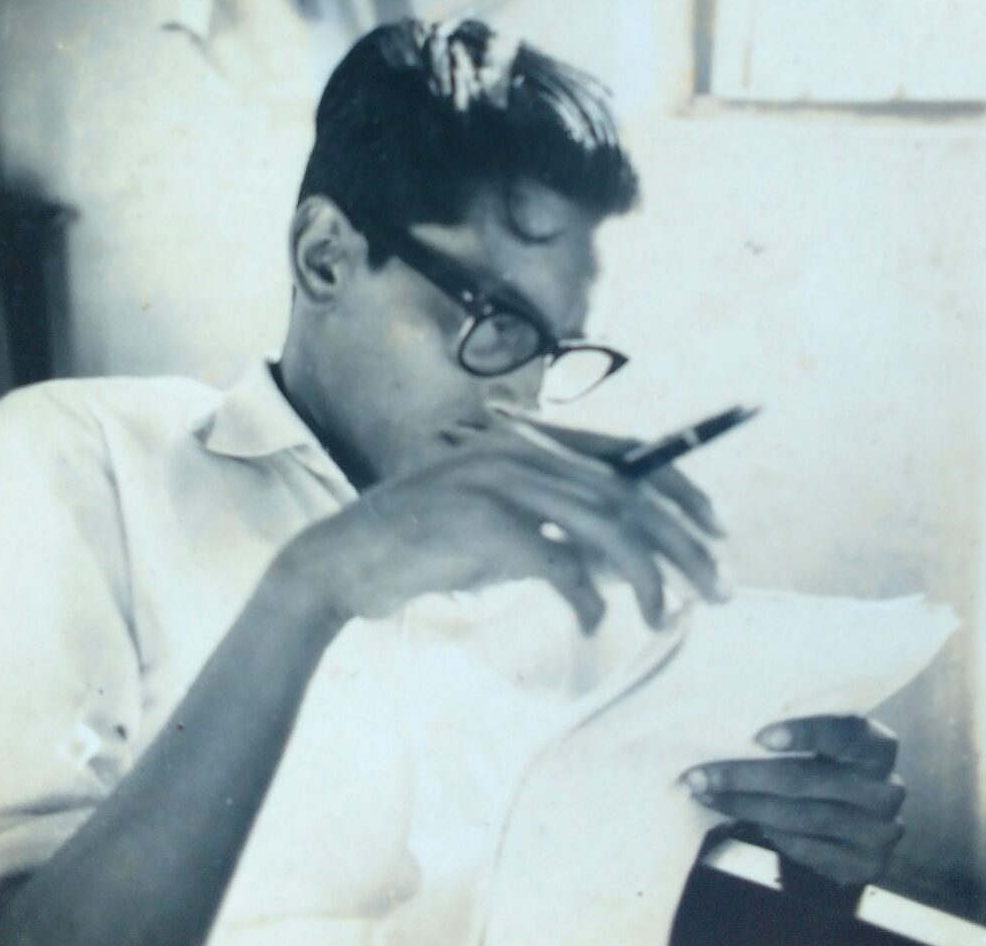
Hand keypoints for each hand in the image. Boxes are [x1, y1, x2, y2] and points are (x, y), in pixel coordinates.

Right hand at [282, 416, 725, 630]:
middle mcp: (521, 451)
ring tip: (661, 618)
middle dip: (683, 544)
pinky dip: (584, 599)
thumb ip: (559, 526)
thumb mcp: (504, 526)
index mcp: (530, 441)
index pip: (629, 454)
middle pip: (630, 493)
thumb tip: (631, 557)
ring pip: (605, 525)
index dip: (683, 490)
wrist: (346, 558)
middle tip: (717, 589)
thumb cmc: (429, 543)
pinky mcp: (480, 523)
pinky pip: (557, 562)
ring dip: (645, 578)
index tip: (718, 530)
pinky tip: (590, 625)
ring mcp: (500, 482)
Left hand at [684, 715, 904, 885]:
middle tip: (699, 774)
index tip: (758, 736)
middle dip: (744, 776)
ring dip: (743, 805)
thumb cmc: (824, 762)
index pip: (844, 732)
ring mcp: (880, 831)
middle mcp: (885, 788)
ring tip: (705, 793)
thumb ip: (792, 730)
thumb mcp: (820, 741)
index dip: (803, 733)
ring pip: (800, 816)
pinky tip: (738, 816)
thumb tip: (726, 724)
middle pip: (807, 780)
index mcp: (876, 746)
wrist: (857, 815)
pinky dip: (766, 831)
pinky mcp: (865, 864)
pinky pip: (805, 847)